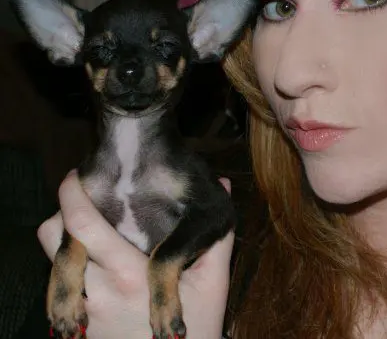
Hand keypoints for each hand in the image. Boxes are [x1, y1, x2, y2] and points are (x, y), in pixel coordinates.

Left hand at [37, 170, 233, 338]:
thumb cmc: (198, 325)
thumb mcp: (214, 280)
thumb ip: (215, 233)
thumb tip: (222, 184)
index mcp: (130, 271)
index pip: (82, 224)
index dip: (72, 192)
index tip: (80, 174)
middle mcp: (98, 288)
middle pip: (53, 235)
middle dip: (61, 205)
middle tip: (79, 191)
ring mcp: (85, 307)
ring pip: (54, 257)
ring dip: (65, 235)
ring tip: (88, 225)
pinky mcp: (81, 321)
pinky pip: (60, 282)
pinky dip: (70, 263)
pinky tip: (93, 258)